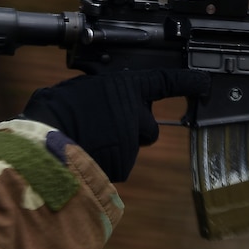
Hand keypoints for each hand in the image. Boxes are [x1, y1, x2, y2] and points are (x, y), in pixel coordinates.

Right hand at [21, 68, 208, 181]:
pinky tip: (85, 157)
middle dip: (134, 130)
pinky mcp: (124, 166)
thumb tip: (94, 101)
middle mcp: (135, 114)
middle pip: (148, 127)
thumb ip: (98, 94)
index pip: (165, 82)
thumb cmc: (54, 110)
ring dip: (117, 148)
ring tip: (88, 143)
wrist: (46, 142)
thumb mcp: (77, 89)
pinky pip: (118, 165)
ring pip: (130, 148)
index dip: (186, 82)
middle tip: (105, 129)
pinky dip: (105, 164)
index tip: (202, 83)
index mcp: (125, 88)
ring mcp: (132, 142)